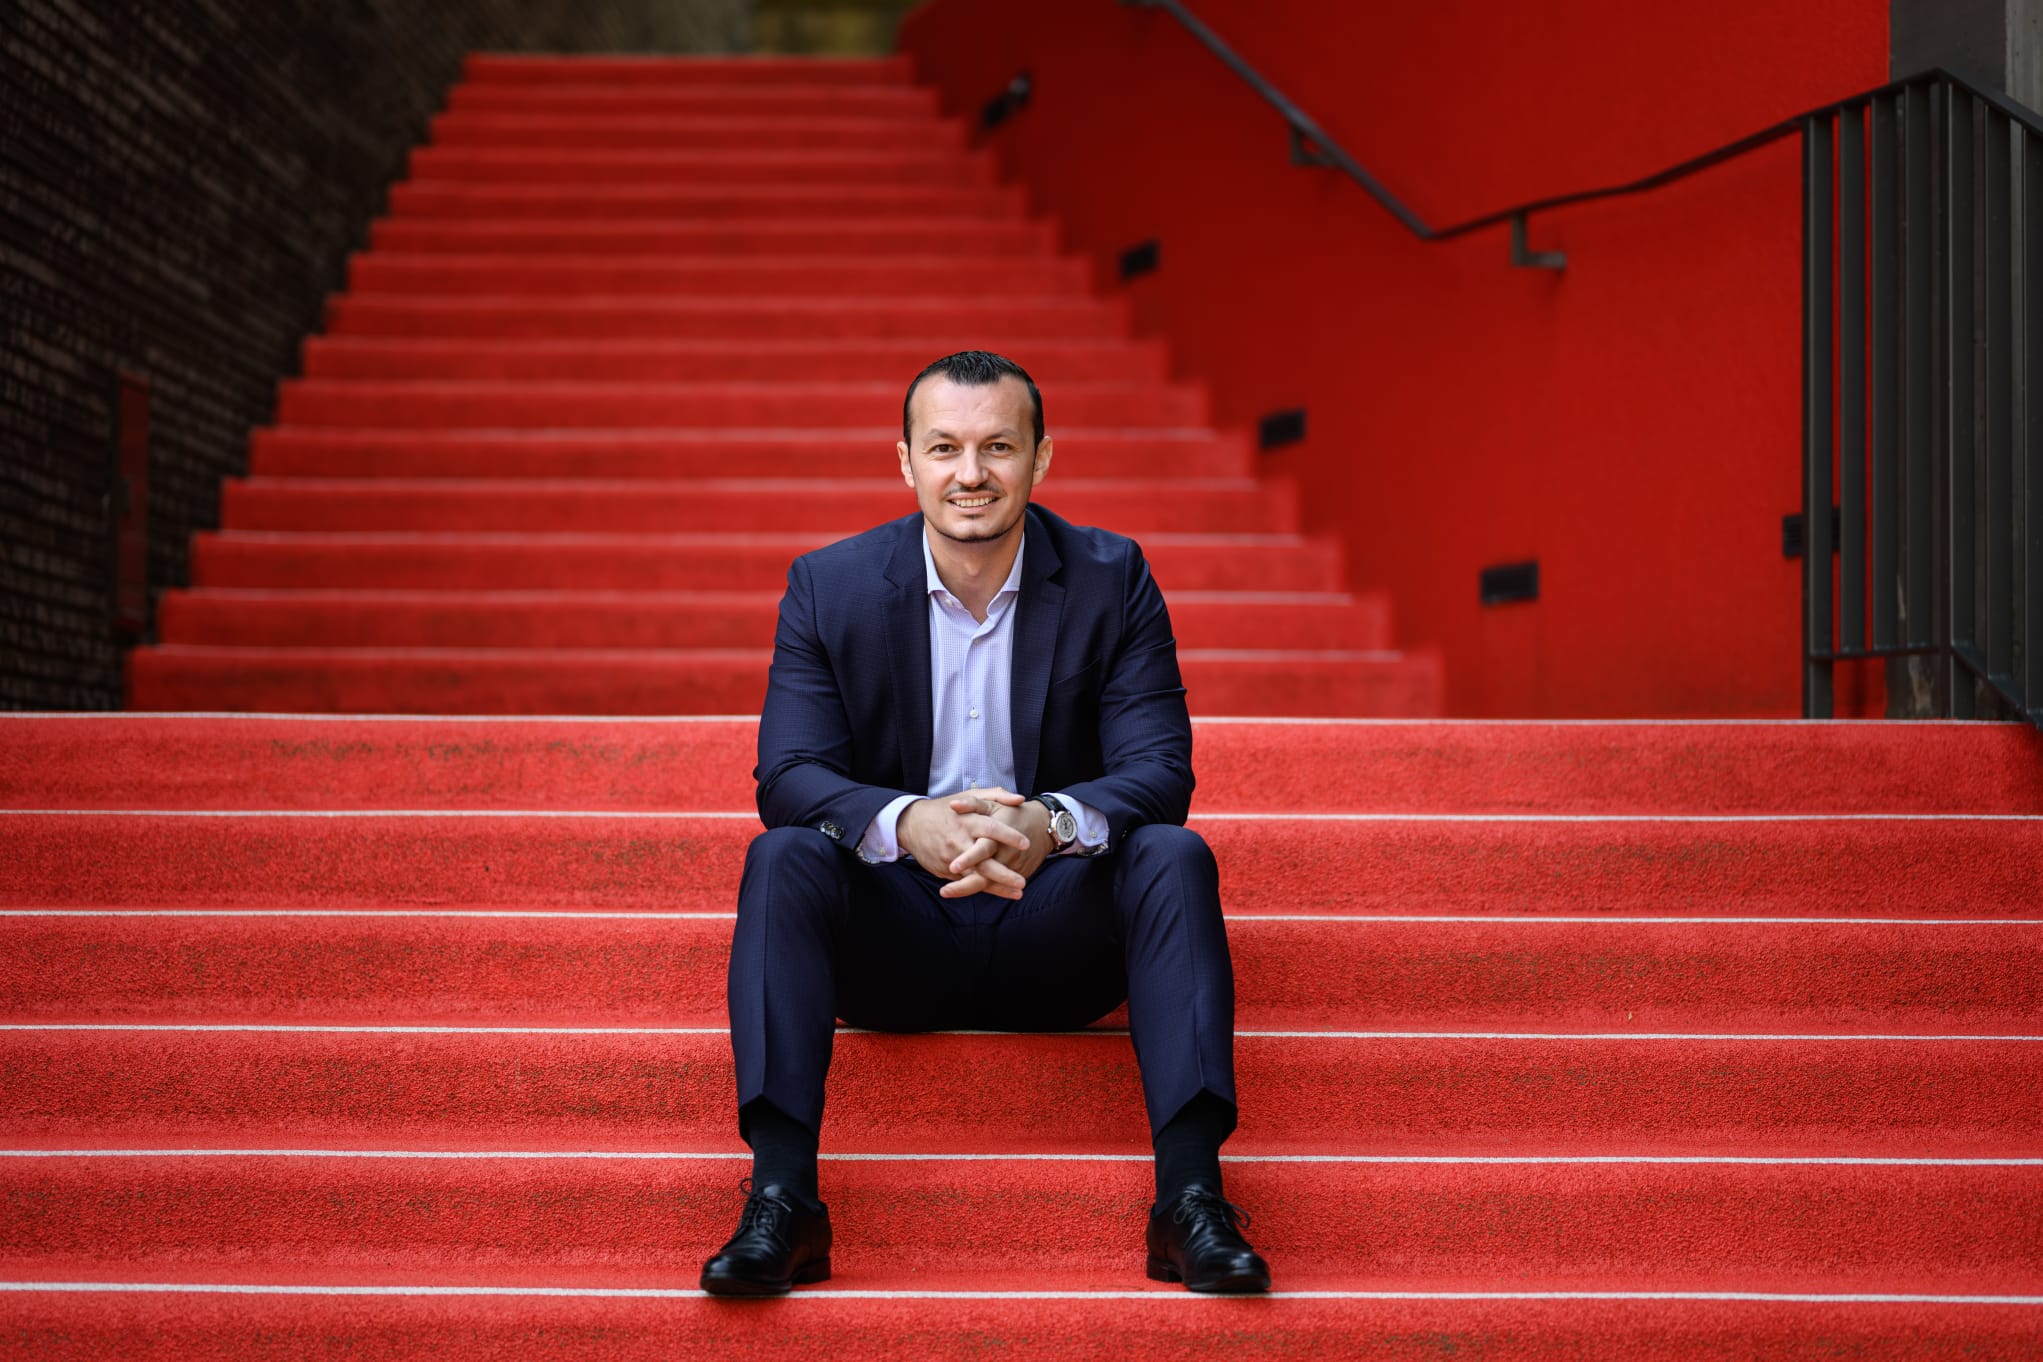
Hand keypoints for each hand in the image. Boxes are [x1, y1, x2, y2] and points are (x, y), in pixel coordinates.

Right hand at [895, 788, 1034, 899]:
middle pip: (983, 860)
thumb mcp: (968, 796)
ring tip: (1018, 893)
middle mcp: (959, 840)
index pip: (991, 829)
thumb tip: (1020, 799)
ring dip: (997, 886)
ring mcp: (951, 858)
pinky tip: (1001, 893)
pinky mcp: (945, 871)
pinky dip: (983, 888)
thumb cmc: (945, 809)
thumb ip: (996, 796)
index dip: (1009, 836)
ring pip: (976, 876)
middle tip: (1022, 881)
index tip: (1026, 843)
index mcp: (967, 820)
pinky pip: (966, 882)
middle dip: (1003, 873)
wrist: (911, 825)